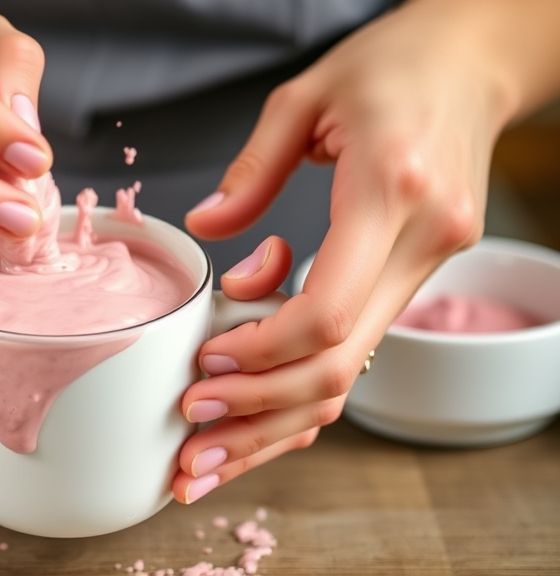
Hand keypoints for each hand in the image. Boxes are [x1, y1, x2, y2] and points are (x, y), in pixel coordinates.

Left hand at [173, 0, 513, 502]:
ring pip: (352, 375)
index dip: (261, 350)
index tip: (206, 359)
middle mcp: (420, 244)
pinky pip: (358, 350)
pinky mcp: (418, 275)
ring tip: (207, 455)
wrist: (473, 63)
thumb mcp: (304, 96)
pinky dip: (304, 390)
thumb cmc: (391, 65)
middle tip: (188, 431)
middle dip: (257, 411)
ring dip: (276, 423)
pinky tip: (256, 419)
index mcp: (390, 193)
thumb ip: (251, 171)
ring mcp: (427, 266)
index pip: (328, 311)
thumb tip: (205, 227)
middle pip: (340, 365)